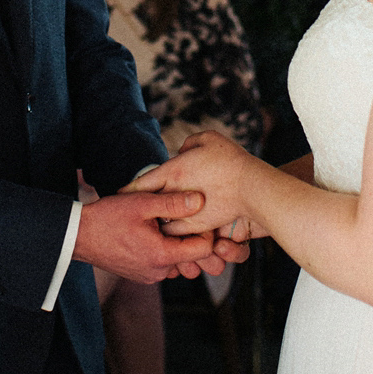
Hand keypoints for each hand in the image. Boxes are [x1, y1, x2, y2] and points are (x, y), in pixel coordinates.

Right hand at [72, 188, 219, 283]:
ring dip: (175, 242)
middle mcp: (158, 272)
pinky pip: (163, 263)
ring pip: (177, 260)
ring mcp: (149, 276)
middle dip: (190, 236)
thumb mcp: (142, 202)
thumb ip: (173, 202)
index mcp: (161, 256)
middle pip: (192, 256)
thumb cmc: (107, 217)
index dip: (205, 230)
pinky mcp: (141, 275)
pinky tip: (151, 232)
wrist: (77, 236)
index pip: (204, 250)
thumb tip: (201, 200)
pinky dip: (163, 249)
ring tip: (162, 223)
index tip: (195, 215)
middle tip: (179, 216)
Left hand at [127, 132, 257, 237]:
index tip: (118, 194)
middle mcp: (176, 195)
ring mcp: (187, 214)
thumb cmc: (232, 160)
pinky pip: (179, 233)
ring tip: (149, 223)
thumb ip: (190, 144)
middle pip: (150, 205)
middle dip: (140, 208)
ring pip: (162, 223)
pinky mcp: (200, 228)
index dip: (129, 189)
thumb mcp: (209, 139)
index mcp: (174, 172)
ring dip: (156, 222)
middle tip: (129, 211)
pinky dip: (174, 232)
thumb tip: (182, 151)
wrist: (254, 188)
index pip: (143, 183)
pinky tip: (173, 230)